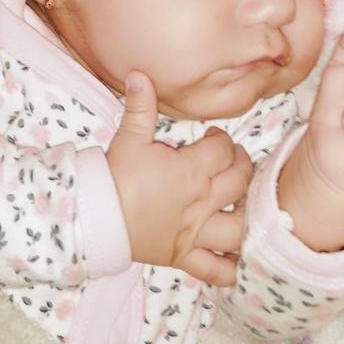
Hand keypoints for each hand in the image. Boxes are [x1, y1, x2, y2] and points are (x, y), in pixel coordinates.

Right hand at [107, 71, 252, 285]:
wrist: (96, 217)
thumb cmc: (115, 176)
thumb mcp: (129, 137)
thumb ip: (140, 105)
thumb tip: (140, 74)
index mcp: (192, 170)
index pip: (223, 150)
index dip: (222, 140)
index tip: (213, 138)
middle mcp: (202, 202)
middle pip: (239, 182)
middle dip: (242, 167)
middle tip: (232, 161)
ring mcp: (195, 232)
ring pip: (239, 225)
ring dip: (248, 214)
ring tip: (244, 203)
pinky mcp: (183, 256)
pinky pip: (215, 269)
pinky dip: (231, 269)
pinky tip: (240, 263)